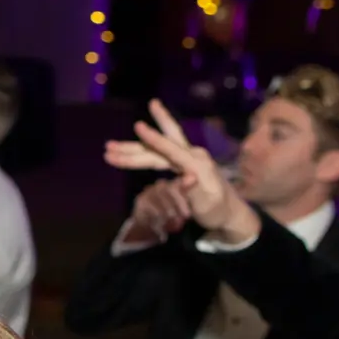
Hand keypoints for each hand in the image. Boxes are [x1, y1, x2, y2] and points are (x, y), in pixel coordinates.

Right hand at [104, 100, 256, 243]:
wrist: (229, 212)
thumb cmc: (217, 210)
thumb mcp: (208, 205)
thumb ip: (196, 191)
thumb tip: (187, 178)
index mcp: (197, 163)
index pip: (171, 149)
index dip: (154, 138)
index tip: (138, 126)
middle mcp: (191, 155)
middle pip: (159, 146)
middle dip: (133, 146)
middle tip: (109, 145)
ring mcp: (187, 159)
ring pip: (156, 150)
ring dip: (132, 149)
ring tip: (109, 148)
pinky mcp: (183, 164)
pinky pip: (160, 155)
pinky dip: (142, 153)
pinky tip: (129, 151)